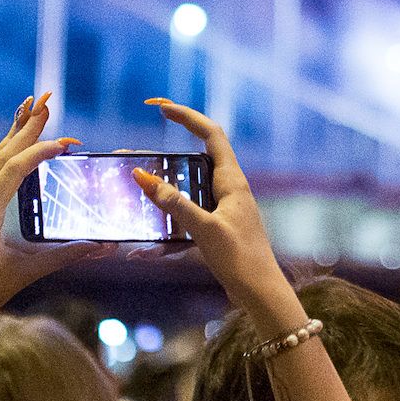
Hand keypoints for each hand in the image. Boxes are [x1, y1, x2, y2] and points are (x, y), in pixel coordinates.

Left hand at [0, 96, 109, 333]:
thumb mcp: (26, 272)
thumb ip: (66, 255)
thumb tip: (104, 247)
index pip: (14, 171)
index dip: (40, 152)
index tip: (65, 142)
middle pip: (1, 157)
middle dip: (26, 130)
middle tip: (47, 103)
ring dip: (8, 133)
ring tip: (26, 106)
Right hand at [134, 99, 288, 306]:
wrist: (261, 293)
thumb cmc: (241, 260)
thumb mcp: (204, 229)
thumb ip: (175, 204)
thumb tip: (144, 177)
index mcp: (232, 182)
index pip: (211, 134)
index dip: (187, 117)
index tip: (161, 107)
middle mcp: (231, 189)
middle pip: (200, 155)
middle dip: (171, 148)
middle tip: (140, 147)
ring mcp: (225, 207)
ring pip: (191, 186)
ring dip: (167, 186)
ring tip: (138, 188)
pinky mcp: (220, 227)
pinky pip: (190, 214)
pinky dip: (170, 221)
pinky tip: (148, 242)